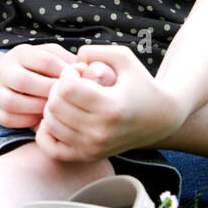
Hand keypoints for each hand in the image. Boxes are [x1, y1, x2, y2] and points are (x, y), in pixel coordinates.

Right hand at [0, 43, 79, 128]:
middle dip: (49, 92)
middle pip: (25, 81)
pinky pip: (9, 119)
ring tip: (54, 110)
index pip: (44, 60)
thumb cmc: (33, 68)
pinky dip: (27, 121)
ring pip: (14, 102)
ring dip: (37, 108)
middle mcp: (4, 70)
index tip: (77, 80)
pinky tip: (41, 119)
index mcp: (20, 53)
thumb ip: (66, 61)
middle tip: (66, 99)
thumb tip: (85, 69)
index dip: (63, 72)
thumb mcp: (47, 56)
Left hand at [34, 45, 187, 162]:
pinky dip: (47, 132)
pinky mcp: (88, 156)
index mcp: (111, 107)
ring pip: (50, 124)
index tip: (81, 70)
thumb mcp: (124, 57)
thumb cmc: (140, 83)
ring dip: (54, 105)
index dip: (68, 73)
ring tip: (71, 98)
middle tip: (74, 83)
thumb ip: (94, 51)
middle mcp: (100, 132)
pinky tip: (61, 117)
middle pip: (55, 106)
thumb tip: (71, 60)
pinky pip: (51, 148)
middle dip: (58, 88)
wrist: (160, 119)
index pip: (67, 88)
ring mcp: (93, 148)